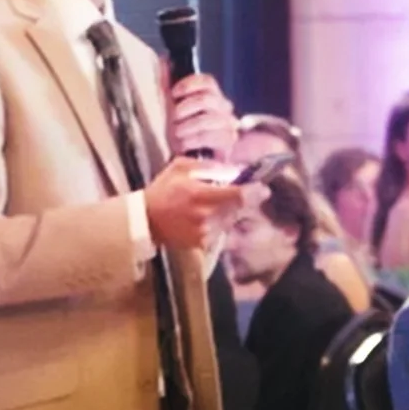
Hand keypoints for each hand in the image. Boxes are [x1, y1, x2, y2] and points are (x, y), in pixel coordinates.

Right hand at [143, 158, 257, 250]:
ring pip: (230, 219)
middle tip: (239, 192)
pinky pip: (221, 230)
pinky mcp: (202, 243)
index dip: (254, 191)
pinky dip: (219, 221)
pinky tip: (205, 216)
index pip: (238, 195)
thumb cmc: (162, 190)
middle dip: (243, 200)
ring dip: (229, 210)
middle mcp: (205, 215)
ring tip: (213, 203)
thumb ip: (207, 166)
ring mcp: (204, 232)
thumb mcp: (180, 167)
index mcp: (200, 194)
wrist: (144, 220)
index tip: (263, 188)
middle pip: (238, 208)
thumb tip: (233, 169)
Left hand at [165, 74, 239, 160]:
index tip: (174, 93)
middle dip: (186, 108)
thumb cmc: (179, 135)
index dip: (190, 84)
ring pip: (210, 118)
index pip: (207, 82)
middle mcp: (224, 110)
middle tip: (173, 119)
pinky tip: (184, 145)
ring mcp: (228, 126)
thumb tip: (163, 60)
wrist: (187, 164)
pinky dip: (194, 140)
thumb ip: (168, 85)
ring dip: (188, 127)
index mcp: (211, 97)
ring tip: (177, 136)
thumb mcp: (170, 108)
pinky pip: (213, 136)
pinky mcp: (228, 144)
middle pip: (208, 99)